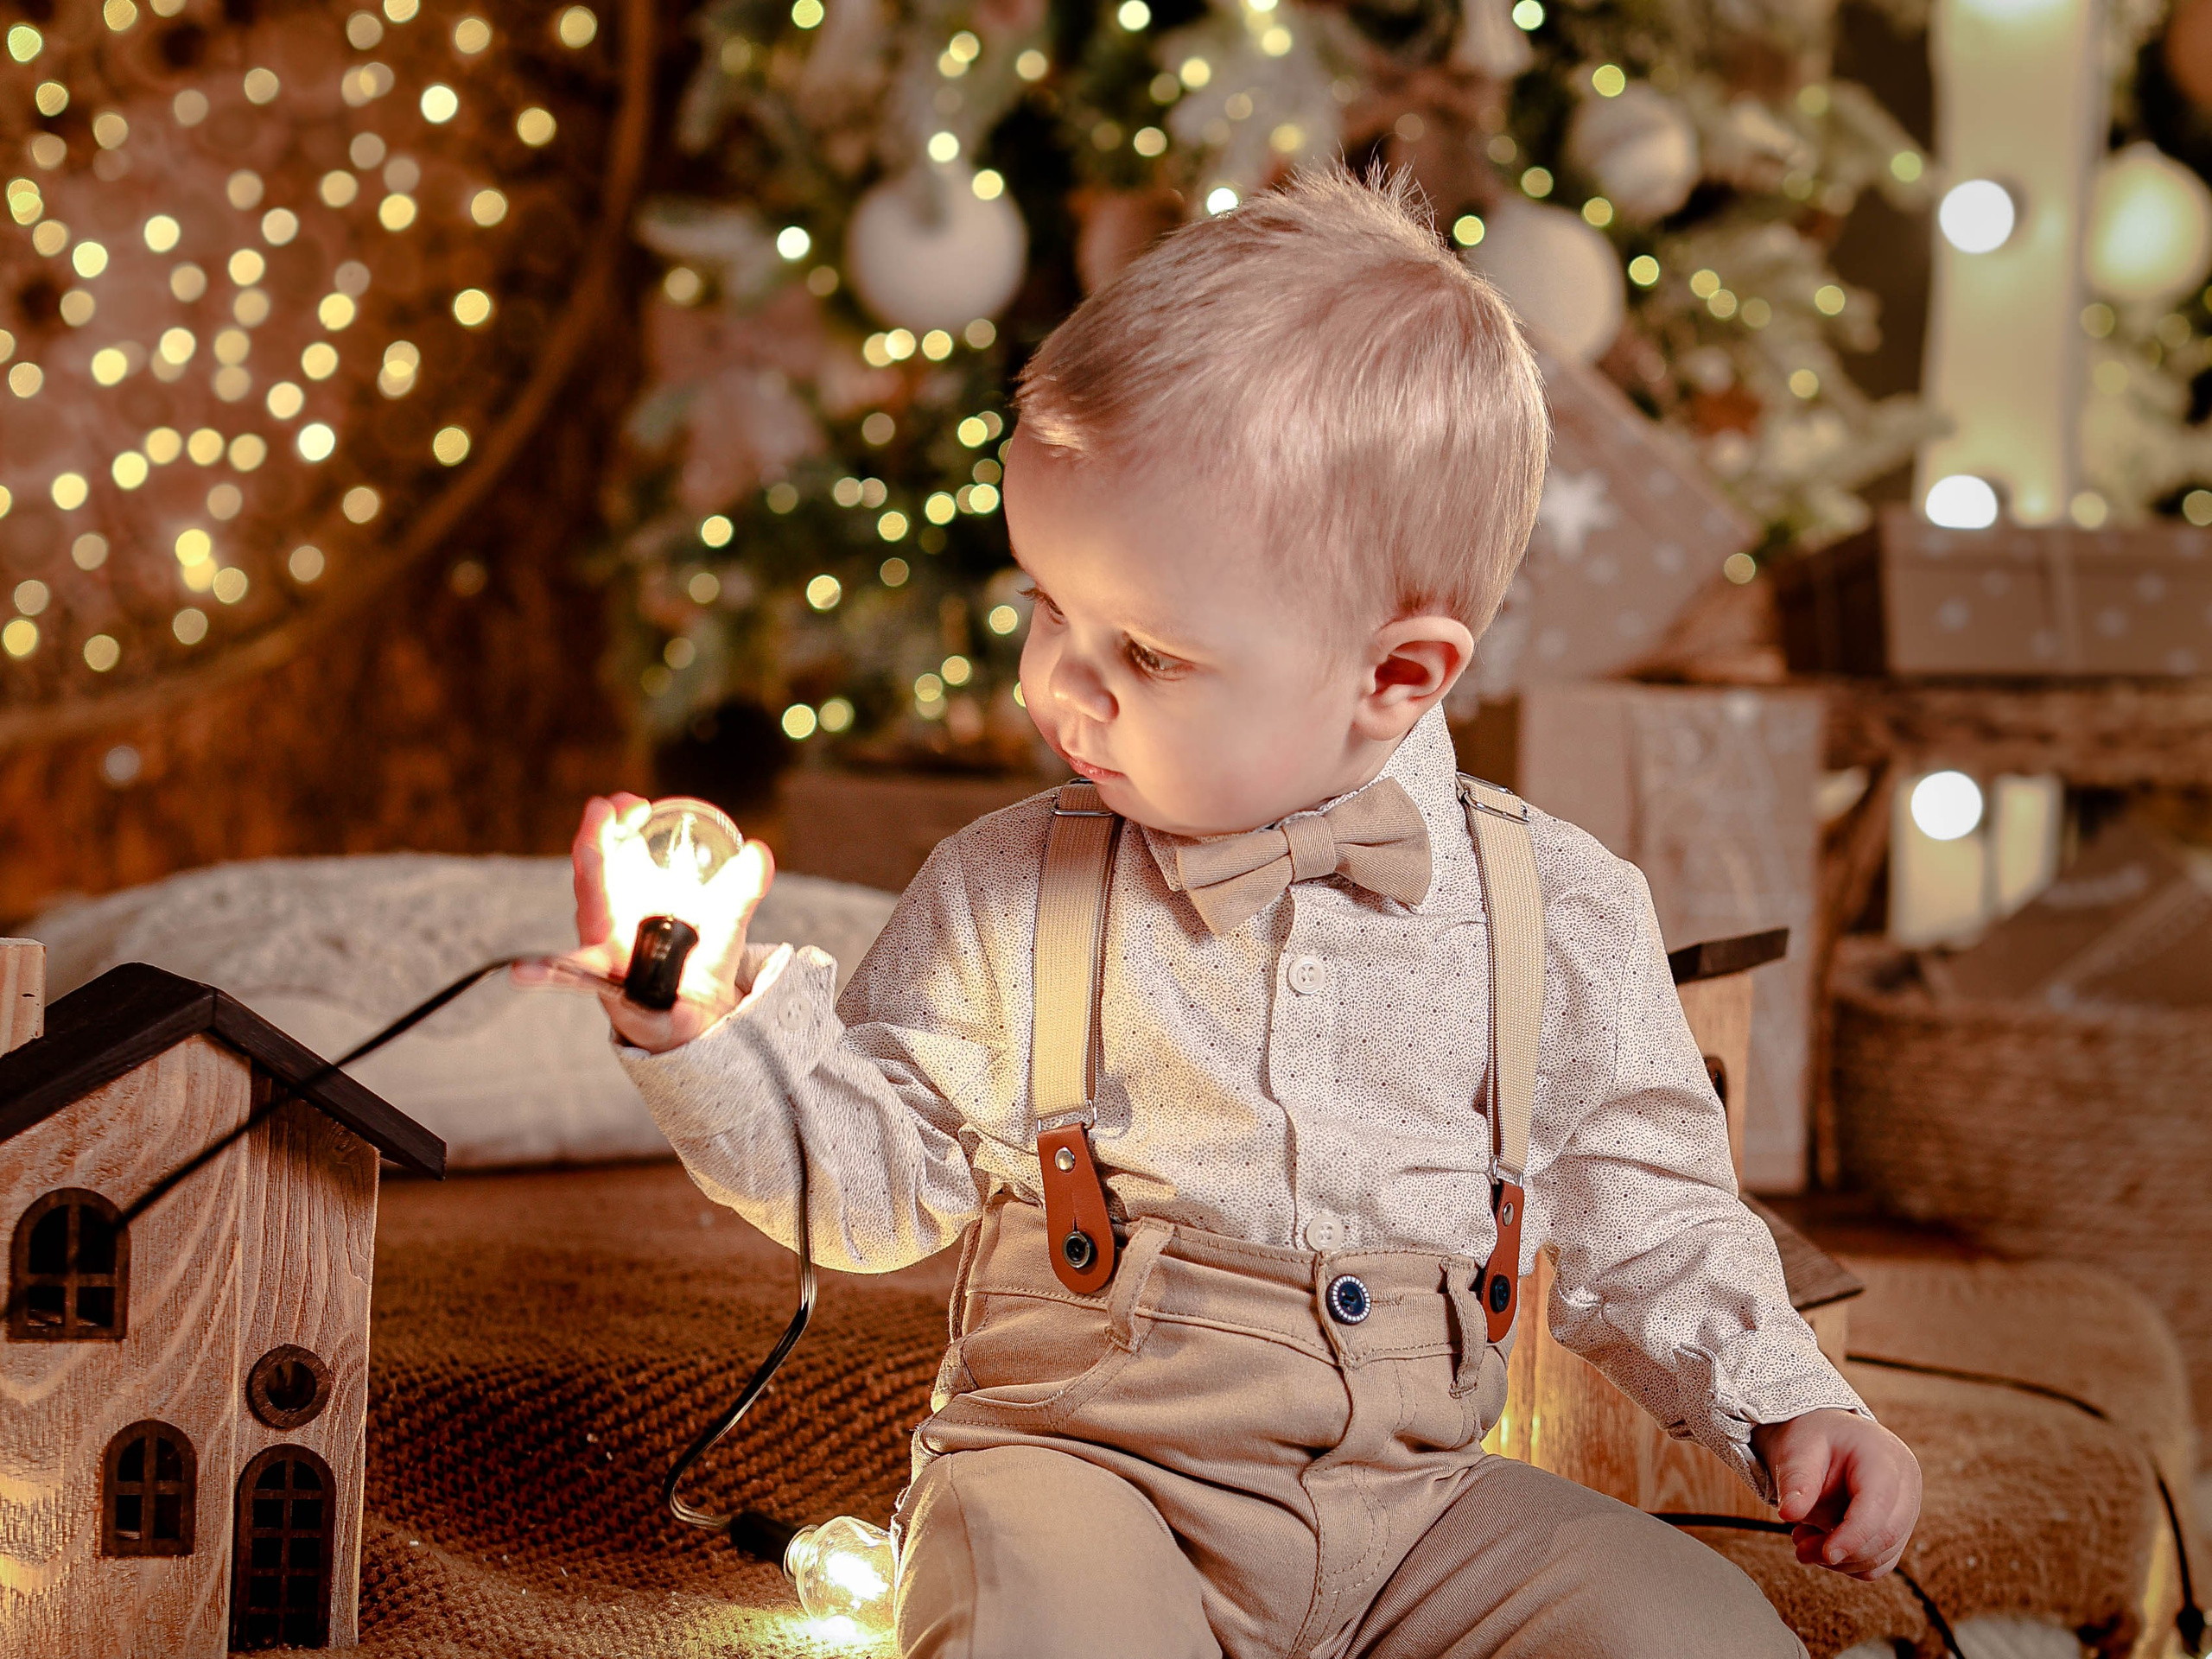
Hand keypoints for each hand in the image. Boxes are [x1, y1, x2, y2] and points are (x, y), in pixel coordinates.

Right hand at [515, 792, 775, 1053]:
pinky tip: (523, 973)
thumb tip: (759, 851)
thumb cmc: (700, 956)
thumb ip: (744, 887)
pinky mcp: (601, 980)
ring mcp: (599, 945)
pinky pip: (570, 974)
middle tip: (608, 807)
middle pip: (591, 866)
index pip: (611, 846)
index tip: (636, 802)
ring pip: (585, 908)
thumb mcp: (727, 918)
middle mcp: (607, 913)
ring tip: (588, 848)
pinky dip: (546, 972)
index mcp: (629, 891)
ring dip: (586, 874)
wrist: (699, 1014)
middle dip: (597, 833)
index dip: (615, 819)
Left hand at [1751, 1408, 1921, 1580]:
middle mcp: (1906, 1485)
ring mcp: (1907, 1509)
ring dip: (1841, 1560)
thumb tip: (1788, 1513)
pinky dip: (1850, 1562)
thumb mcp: (1798, 1449)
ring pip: (1883, 1556)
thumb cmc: (1814, 1439)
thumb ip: (1795, 1481)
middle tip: (1800, 1550)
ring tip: (1803, 1539)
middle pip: (1886, 1536)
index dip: (1854, 1536)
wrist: (1827, 1437)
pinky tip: (1821, 1541)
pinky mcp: (1898, 1530)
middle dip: (1842, 1553)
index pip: (1877, 1505)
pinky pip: (1880, 1562)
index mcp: (1885, 1458)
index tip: (1826, 1554)